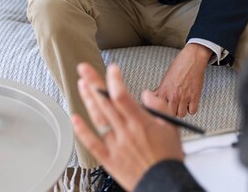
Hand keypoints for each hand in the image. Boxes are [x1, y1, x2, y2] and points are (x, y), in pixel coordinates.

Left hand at [72, 63, 183, 191]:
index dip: (115, 80)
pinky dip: (82, 131)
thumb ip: (160, 106)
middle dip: (94, 82)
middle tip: (84, 68)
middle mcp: (126, 133)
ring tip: (81, 84)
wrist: (164, 185)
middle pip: (105, 103)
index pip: (122, 96)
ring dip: (88, 100)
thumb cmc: (168, 158)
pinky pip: (92, 144)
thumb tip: (146, 93)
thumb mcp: (172, 127)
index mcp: (141, 123)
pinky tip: (75, 118)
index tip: (112, 68)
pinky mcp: (109, 160)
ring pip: (98, 119)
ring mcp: (115, 146)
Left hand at [149, 44, 210, 116]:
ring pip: (181, 114)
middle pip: (170, 114)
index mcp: (163, 91)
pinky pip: (192, 111)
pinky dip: (191, 108)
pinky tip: (190, 102)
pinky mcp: (195, 97)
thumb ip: (160, 91)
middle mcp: (173, 95)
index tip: (162, 110)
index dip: (160, 110)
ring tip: (182, 104)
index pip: (158, 109)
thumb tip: (154, 99)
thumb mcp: (165, 78)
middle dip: (171, 111)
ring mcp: (184, 97)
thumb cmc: (178, 66)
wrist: (191, 60)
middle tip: (173, 106)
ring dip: (182, 110)